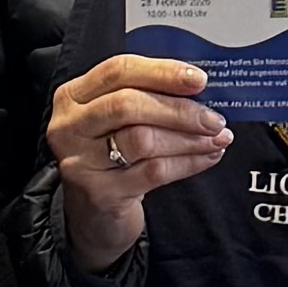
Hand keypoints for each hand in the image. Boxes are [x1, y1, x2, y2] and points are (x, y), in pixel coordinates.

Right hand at [48, 52, 227, 270]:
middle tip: (214, 118)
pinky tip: (207, 157)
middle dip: (179, 109)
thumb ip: (148, 98)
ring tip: (217, 138)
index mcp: (74, 96)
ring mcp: (81, 161)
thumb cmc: (110, 157)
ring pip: (143, 139)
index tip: (198, 79)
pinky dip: (188, 162)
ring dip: (189, 138)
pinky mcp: (100, 192)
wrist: (92, 214)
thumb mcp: (117, 121)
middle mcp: (70, 126)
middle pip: (127, 104)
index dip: (162, 72)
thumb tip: (199, 88)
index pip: (118, 71)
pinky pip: (154, 171)